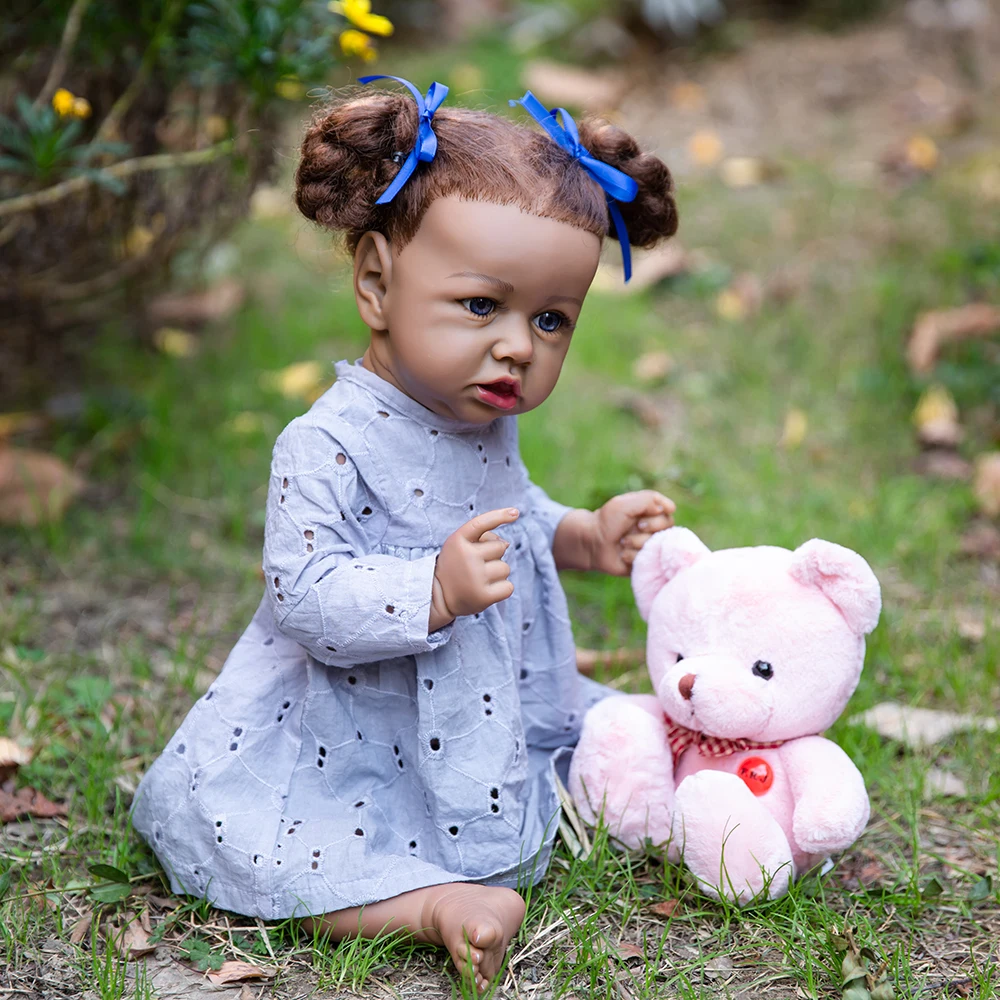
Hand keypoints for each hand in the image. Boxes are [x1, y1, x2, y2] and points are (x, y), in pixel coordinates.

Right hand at [429, 508, 519, 631]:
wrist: (437, 597)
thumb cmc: (454, 566)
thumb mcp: (459, 545)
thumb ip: (481, 538)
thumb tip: (506, 543)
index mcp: (458, 540)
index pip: (481, 523)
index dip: (499, 516)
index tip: (515, 512)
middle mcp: (467, 557)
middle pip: (500, 547)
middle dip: (493, 555)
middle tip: (476, 565)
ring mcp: (476, 577)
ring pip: (505, 568)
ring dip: (497, 573)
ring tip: (479, 579)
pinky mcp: (484, 596)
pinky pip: (508, 587)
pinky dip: (501, 589)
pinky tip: (487, 590)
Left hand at [591, 490, 674, 574]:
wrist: (591, 543)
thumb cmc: (607, 521)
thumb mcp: (625, 504)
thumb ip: (648, 500)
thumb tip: (670, 509)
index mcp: (650, 512)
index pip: (668, 513)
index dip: (657, 516)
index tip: (641, 518)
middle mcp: (654, 529)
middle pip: (668, 529)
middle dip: (649, 529)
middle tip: (635, 528)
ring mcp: (650, 546)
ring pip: (657, 545)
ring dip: (637, 542)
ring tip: (622, 542)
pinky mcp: (645, 561)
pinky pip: (649, 560)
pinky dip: (633, 556)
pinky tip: (622, 554)